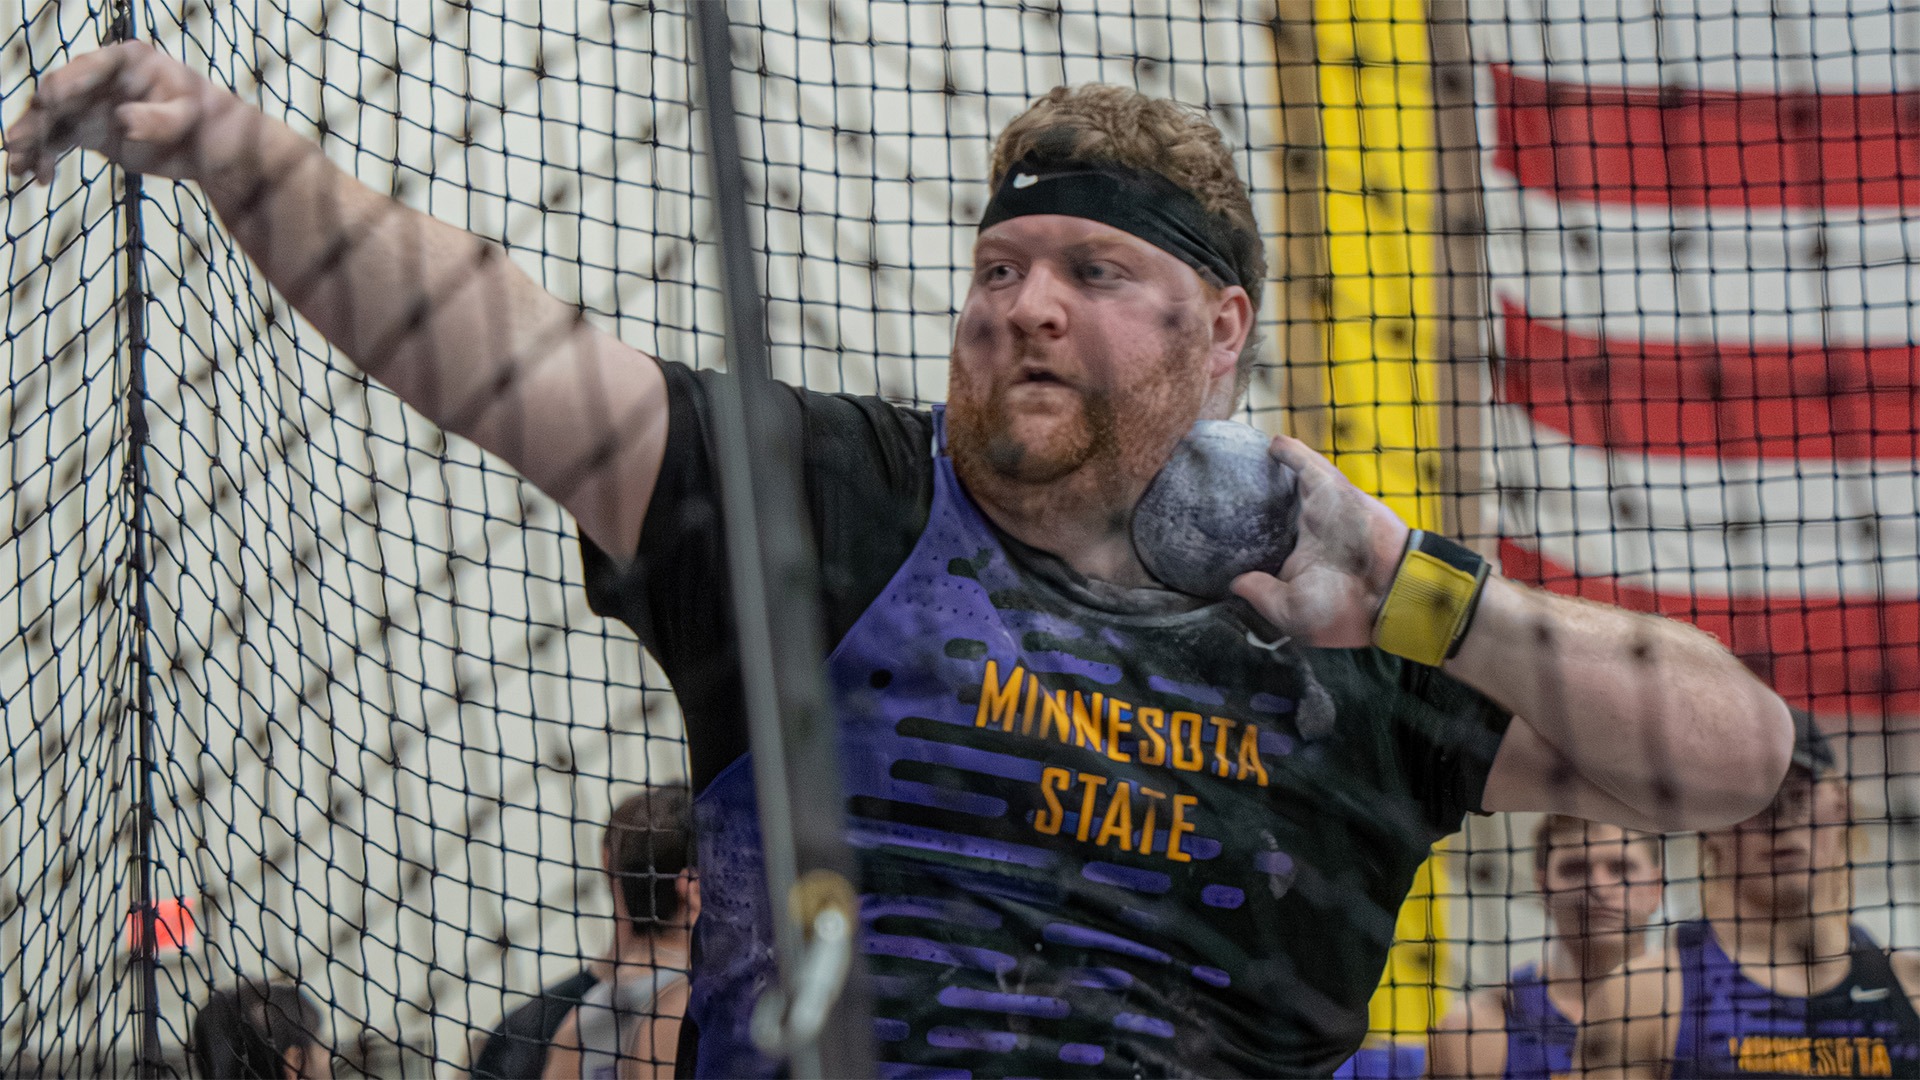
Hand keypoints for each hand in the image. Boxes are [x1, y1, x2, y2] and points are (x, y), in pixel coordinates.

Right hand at [5, 41, 253, 185]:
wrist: (213, 150)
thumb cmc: (207, 125)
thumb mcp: (187, 120)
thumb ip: (155, 120)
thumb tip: (122, 121)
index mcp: (128, 61)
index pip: (88, 68)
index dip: (66, 85)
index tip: (49, 103)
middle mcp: (103, 78)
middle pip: (60, 94)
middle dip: (37, 119)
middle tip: (18, 143)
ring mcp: (94, 103)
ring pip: (53, 119)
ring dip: (33, 142)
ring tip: (18, 167)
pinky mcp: (92, 129)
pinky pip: (60, 140)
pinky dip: (45, 156)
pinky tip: (37, 177)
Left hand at [1230, 435, 1409, 646]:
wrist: (1388, 591)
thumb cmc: (1343, 610)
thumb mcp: (1291, 611)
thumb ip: (1262, 594)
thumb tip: (1234, 584)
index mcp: (1300, 562)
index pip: (1269, 543)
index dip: (1251, 536)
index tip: (1222, 531)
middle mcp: (1310, 533)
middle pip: (1278, 509)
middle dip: (1258, 499)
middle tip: (1228, 488)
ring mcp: (1320, 511)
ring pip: (1291, 484)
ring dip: (1272, 470)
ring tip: (1246, 456)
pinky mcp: (1332, 490)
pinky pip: (1306, 465)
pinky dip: (1289, 452)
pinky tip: (1271, 443)